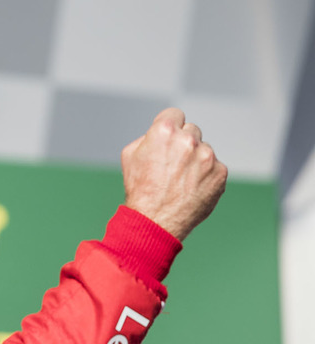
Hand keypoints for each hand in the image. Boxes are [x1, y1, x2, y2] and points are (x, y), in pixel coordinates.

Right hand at [121, 108, 227, 240]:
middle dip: (183, 144)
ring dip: (195, 160)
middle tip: (171, 165)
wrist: (154, 221)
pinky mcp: (220, 173)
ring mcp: (207, 156)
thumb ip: (148, 137)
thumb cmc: (140, 190)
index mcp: (165, 131)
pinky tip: (191, 189)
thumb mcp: (130, 156)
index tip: (167, 139)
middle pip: (191, 130)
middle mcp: (188, 140)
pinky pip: (214, 167)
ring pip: (204, 150)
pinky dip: (205, 176)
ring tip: (180, 181)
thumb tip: (161, 134)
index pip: (174, 114)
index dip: (169, 127)